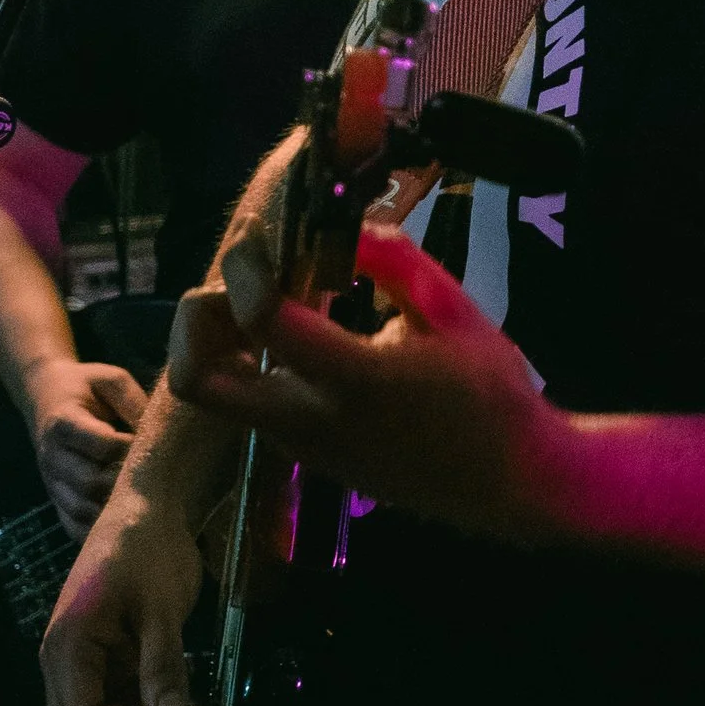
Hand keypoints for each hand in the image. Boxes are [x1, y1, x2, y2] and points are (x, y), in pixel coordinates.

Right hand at [19, 354, 146, 539]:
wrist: (45, 396)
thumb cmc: (86, 387)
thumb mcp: (111, 380)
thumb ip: (134, 401)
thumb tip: (162, 434)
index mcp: (63, 422)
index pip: (102, 444)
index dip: (131, 448)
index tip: (153, 444)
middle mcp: (51, 456)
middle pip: (90, 482)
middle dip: (126, 482)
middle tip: (153, 477)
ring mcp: (51, 482)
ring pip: (81, 510)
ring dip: (115, 509)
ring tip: (143, 500)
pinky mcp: (55, 500)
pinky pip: (73, 526)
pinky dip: (99, 531)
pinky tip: (125, 523)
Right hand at [41, 478, 202, 705]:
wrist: (144, 512)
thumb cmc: (151, 552)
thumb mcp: (165, 610)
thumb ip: (163, 667)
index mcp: (68, 649)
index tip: (166, 703)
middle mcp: (58, 662)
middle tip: (166, 702)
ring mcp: (72, 662)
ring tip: (165, 686)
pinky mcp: (89, 659)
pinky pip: (102, 703)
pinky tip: (159, 678)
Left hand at [167, 224, 565, 539]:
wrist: (508, 480)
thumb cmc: (490, 394)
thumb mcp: (456, 312)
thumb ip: (396, 261)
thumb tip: (345, 225)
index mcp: (357, 380)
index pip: (262, 318)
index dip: (245, 268)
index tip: (260, 239)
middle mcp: (312, 420)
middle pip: (197, 380)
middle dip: (195, 322)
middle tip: (235, 287)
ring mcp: (302, 446)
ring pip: (217, 396)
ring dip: (219, 344)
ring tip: (264, 306)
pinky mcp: (305, 457)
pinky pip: (250, 408)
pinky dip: (251, 365)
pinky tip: (296, 339)